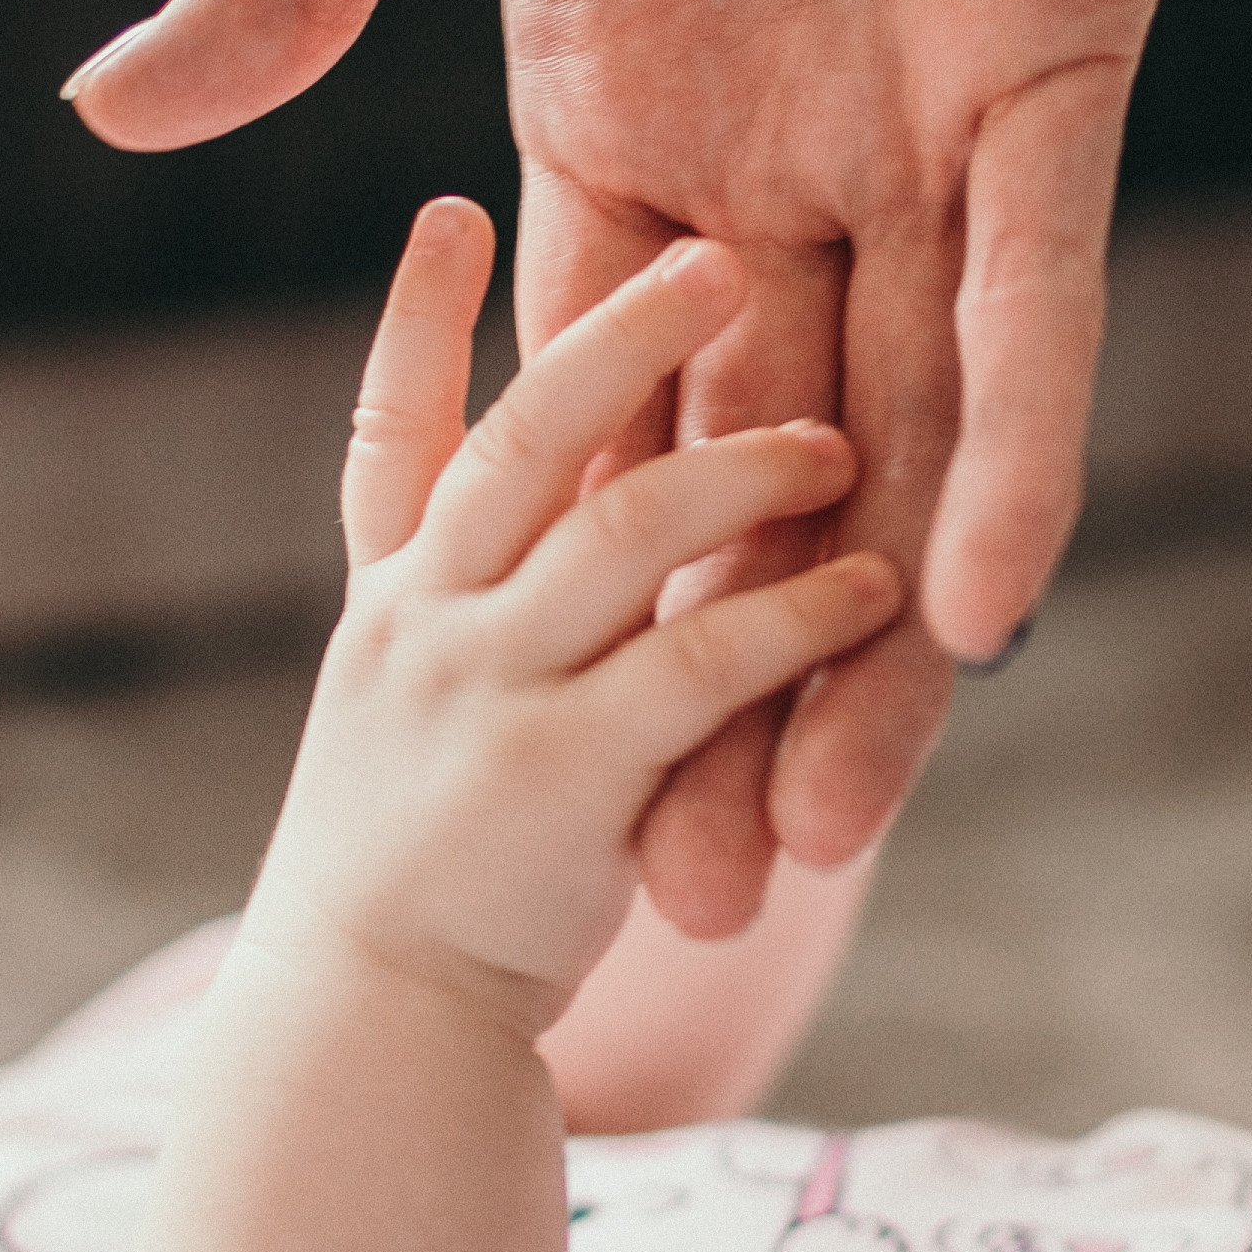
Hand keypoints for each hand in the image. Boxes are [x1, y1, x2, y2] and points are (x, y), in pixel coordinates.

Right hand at [68, 0, 1244, 930]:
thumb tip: (110, 116)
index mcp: (610, 79)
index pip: (589, 380)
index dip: (569, 573)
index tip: (540, 765)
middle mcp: (770, 127)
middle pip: (749, 455)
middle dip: (728, 663)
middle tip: (697, 892)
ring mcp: (922, 95)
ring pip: (906, 411)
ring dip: (876, 620)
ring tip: (834, 825)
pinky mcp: (1065, 38)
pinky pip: (1048, 271)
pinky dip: (1019, 424)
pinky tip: (986, 597)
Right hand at [249, 199, 900, 1022]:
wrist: (369, 1037)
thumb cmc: (415, 894)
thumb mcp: (406, 729)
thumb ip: (469, 626)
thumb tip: (567, 545)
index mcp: (388, 600)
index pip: (391, 428)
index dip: (422, 318)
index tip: (448, 214)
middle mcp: (423, 621)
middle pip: (523, 434)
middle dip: (620, 332)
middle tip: (714, 253)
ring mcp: (483, 689)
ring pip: (626, 528)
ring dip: (748, 470)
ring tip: (840, 442)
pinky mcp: (562, 774)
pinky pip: (701, 664)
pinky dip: (798, 619)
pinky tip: (882, 594)